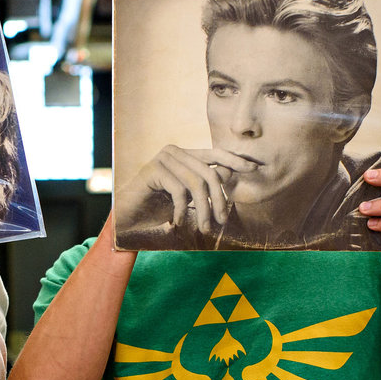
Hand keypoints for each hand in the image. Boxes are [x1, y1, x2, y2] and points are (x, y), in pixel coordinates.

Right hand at [115, 146, 259, 236]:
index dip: (234, 160)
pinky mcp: (152, 170)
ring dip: (203, 210)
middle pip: (208, 173)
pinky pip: (179, 191)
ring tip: (205, 228)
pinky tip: (178, 222)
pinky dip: (182, 210)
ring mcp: (162, 158)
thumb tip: (229, 172)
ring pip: (196, 183)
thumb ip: (205, 184)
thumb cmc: (157, 207)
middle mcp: (174, 151)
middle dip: (219, 200)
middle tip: (221, 222)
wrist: (127, 217)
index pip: (215, 154)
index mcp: (184, 154)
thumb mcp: (187, 196)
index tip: (253, 168)